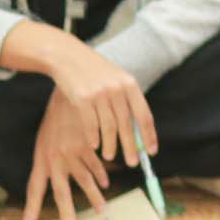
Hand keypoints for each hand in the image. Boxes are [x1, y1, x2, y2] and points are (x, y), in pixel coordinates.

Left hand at [24, 91, 110, 219]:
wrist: (68, 92)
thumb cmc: (55, 116)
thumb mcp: (46, 138)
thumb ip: (49, 158)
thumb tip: (49, 175)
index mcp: (42, 158)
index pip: (34, 188)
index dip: (31, 207)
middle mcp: (56, 159)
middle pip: (61, 192)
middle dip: (66, 214)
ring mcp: (73, 153)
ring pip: (85, 181)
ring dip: (94, 197)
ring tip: (102, 212)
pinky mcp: (88, 146)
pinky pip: (97, 165)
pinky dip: (101, 175)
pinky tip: (106, 183)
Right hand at [40, 36, 156, 170]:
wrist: (68, 57)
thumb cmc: (94, 72)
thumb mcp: (116, 80)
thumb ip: (126, 101)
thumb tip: (138, 131)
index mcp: (130, 85)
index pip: (144, 115)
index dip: (149, 135)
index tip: (151, 152)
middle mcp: (117, 89)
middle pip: (127, 125)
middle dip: (131, 147)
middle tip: (133, 163)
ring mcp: (99, 93)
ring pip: (109, 128)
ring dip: (110, 145)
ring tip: (110, 156)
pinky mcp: (81, 98)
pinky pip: (90, 125)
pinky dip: (93, 138)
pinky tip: (94, 146)